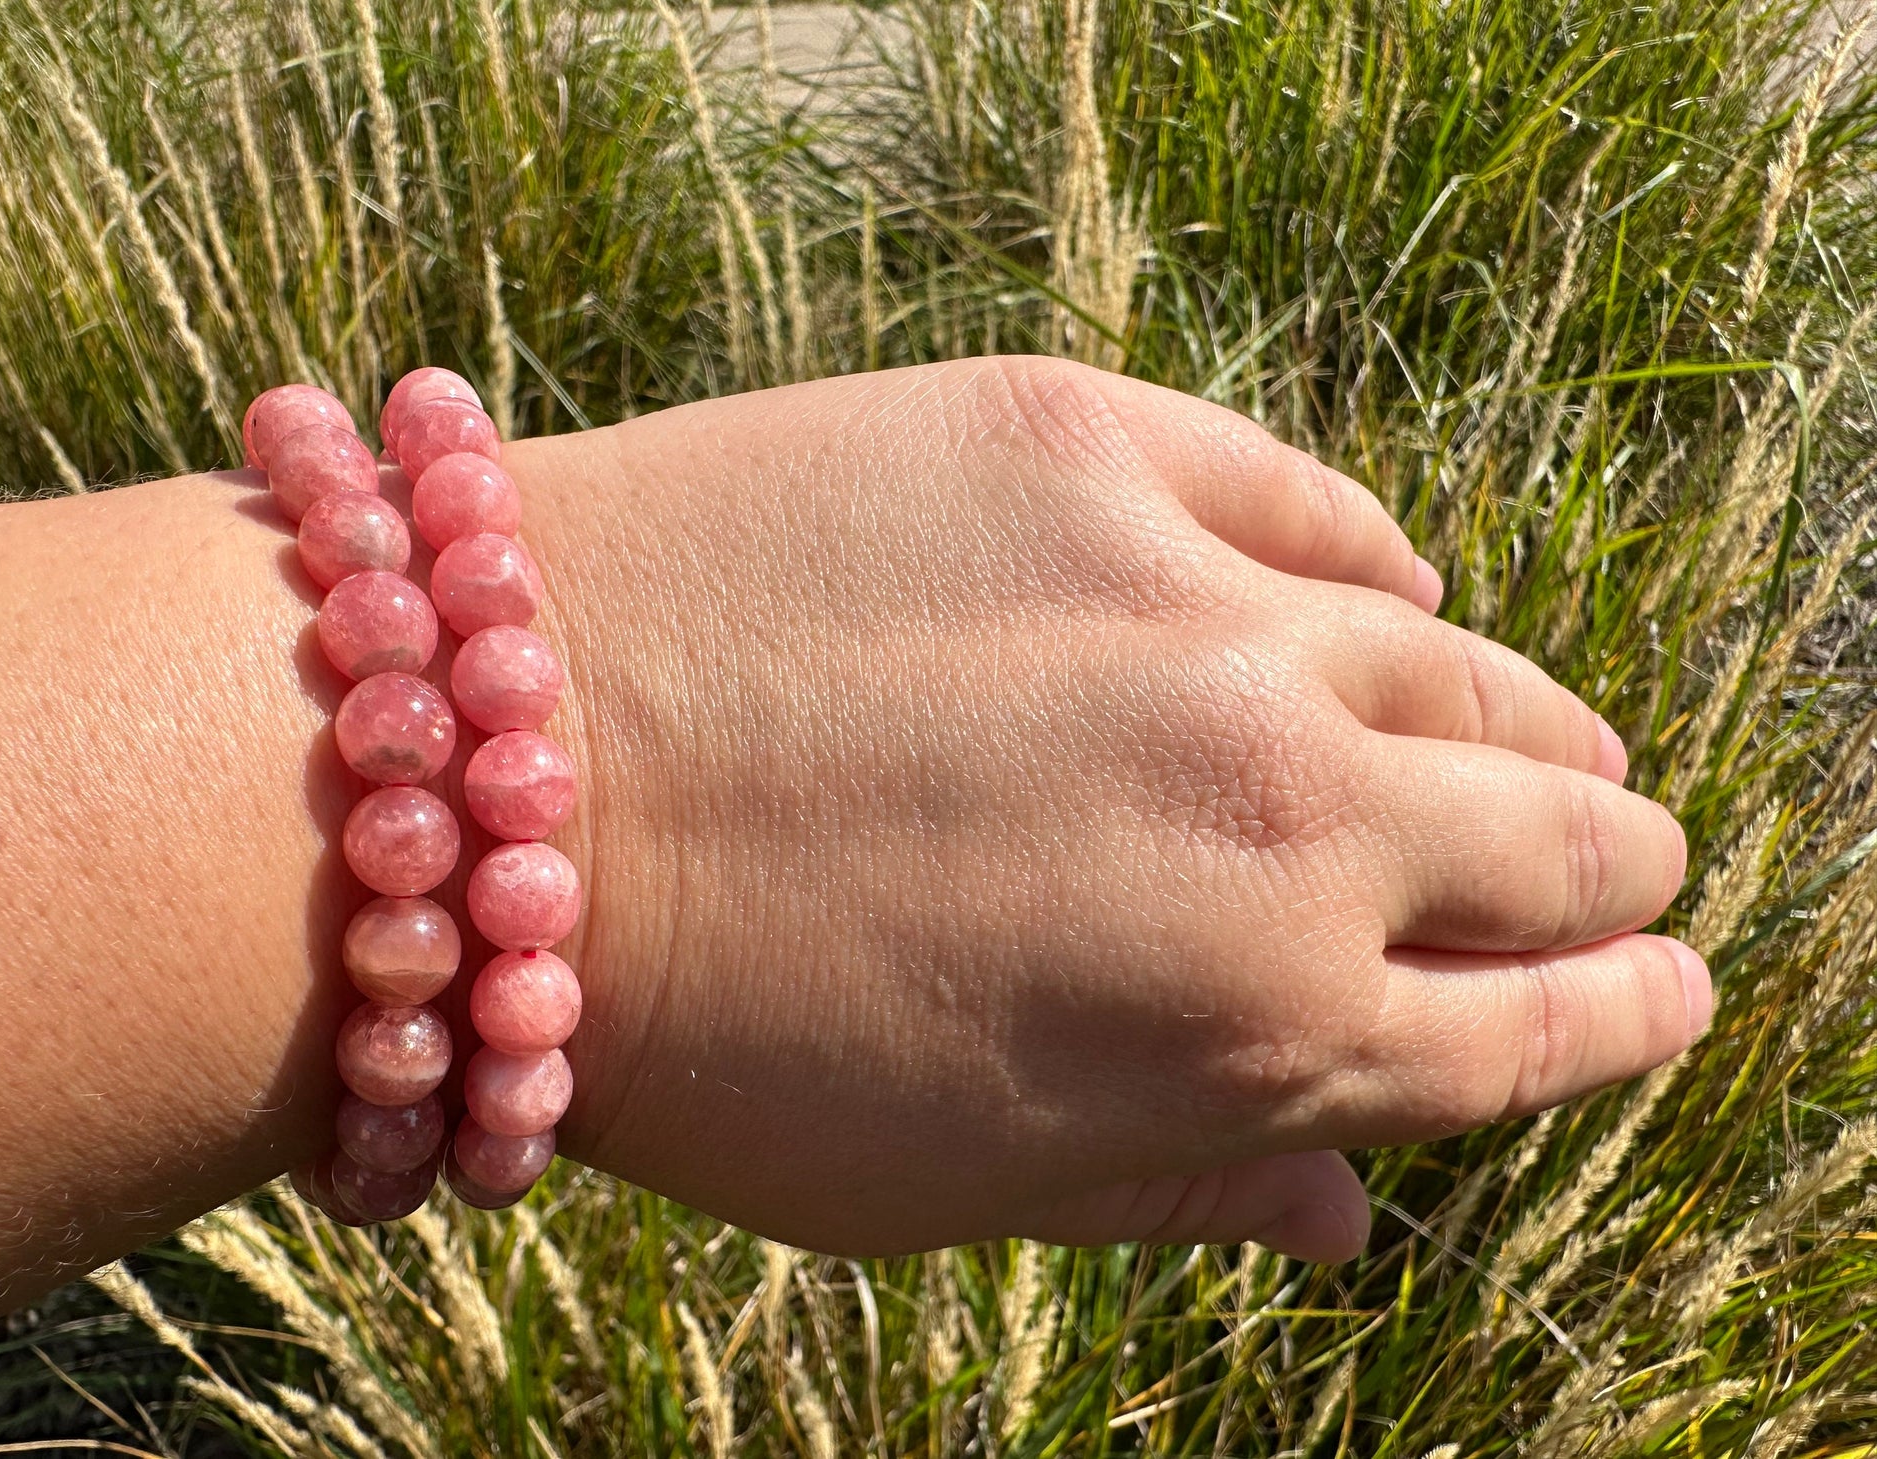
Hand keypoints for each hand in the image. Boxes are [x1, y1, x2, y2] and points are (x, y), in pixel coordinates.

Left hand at [513, 357, 1699, 1261]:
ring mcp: (1196, 605)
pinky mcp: (1088, 443)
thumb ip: (1184, 1188)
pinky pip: (1312, 501)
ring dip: (1524, 715)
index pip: (1544, 1033)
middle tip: (1612, 857)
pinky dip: (1367, 562)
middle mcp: (1279, 810)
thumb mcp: (945, 1183)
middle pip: (1562, 836)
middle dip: (1609, 867)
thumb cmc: (702, 1028)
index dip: (1628, 1012)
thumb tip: (1357, 1223)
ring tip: (1533, 731)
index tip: (1666, 985)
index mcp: (1259, 1030)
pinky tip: (1378, 590)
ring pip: (1469, 659)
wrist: (481, 774)